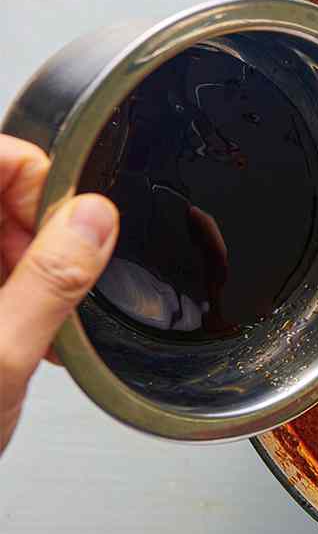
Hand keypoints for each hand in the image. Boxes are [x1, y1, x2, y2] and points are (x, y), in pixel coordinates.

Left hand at [0, 135, 117, 451]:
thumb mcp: (2, 354)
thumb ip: (53, 279)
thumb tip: (94, 218)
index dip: (36, 179)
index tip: (71, 227)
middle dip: (39, 234)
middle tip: (59, 285)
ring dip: (33, 270)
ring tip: (44, 323)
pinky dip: (19, 296)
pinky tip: (30, 335)